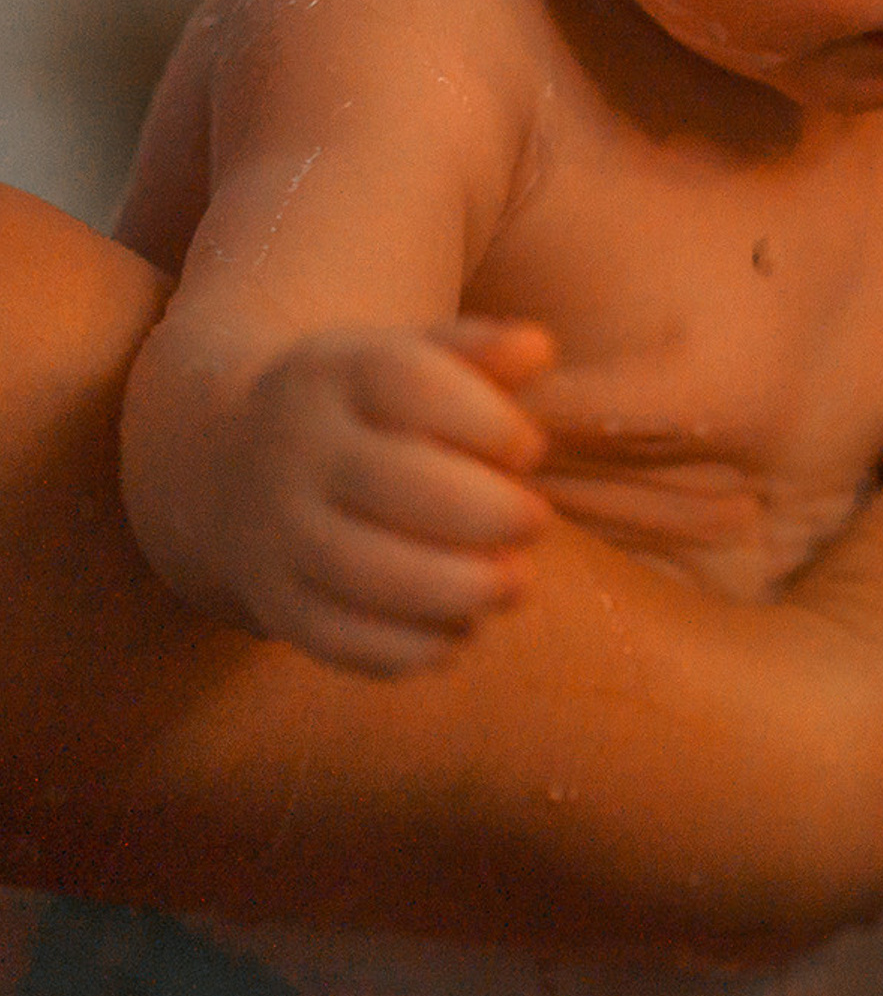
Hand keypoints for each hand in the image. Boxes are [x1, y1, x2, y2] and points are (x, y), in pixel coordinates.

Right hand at [218, 318, 554, 677]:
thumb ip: (480, 350)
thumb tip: (538, 348)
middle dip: (485, 512)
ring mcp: (278, 534)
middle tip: (536, 520)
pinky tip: (463, 630)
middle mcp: (297, 453)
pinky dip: (411, 647)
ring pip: (365, 572)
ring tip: (515, 584)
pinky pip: (339, 638)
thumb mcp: (409, 356)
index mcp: (337, 375)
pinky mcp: (276, 604)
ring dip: (457, 589)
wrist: (231, 464)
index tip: (530, 449)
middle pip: (393, 484)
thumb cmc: (364, 408)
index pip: (412, 386)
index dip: (487, 422)